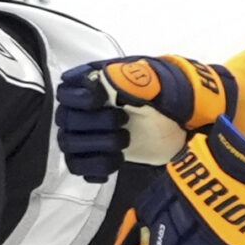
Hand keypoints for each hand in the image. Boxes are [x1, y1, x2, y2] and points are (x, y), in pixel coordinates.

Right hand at [56, 56, 237, 180]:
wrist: (179, 124)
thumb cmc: (164, 97)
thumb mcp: (153, 83)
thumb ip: (130, 78)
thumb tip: (105, 79)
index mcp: (93, 83)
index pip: (66, 91)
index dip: (79, 98)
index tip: (101, 100)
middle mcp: (83, 108)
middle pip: (66, 121)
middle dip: (95, 124)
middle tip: (122, 123)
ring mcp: (86, 133)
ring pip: (69, 144)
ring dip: (97, 146)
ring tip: (123, 142)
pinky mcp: (93, 155)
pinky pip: (78, 166)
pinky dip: (96, 166)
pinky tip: (116, 161)